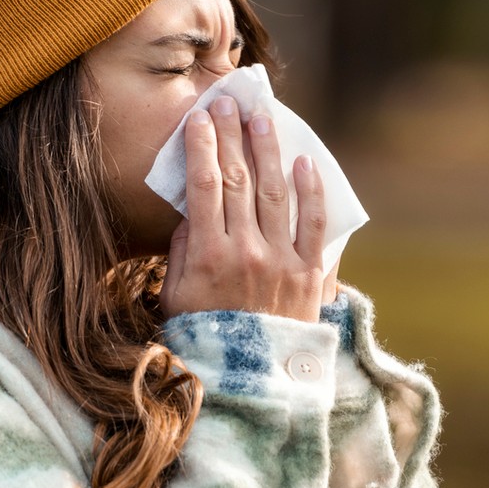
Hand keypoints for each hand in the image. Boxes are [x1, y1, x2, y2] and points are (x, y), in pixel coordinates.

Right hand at [161, 95, 327, 321]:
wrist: (249, 385)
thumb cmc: (204, 339)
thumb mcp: (175, 297)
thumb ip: (182, 250)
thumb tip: (192, 209)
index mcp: (207, 256)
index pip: (205, 185)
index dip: (203, 146)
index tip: (200, 118)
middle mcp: (246, 252)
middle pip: (239, 179)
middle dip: (232, 135)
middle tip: (229, 102)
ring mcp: (280, 261)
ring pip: (275, 192)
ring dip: (268, 150)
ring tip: (262, 118)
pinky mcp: (309, 274)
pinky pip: (313, 225)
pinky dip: (310, 191)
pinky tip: (304, 162)